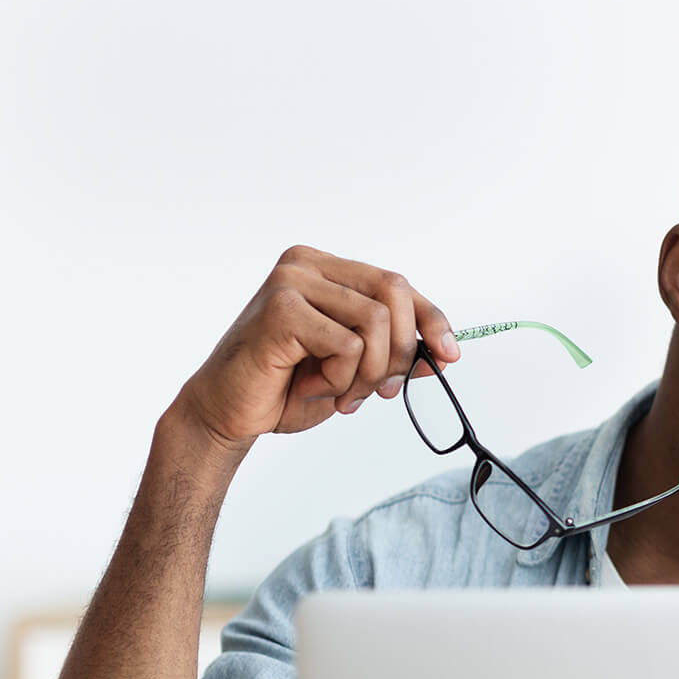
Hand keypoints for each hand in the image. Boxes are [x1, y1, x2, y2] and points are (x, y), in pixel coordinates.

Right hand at [172, 245, 459, 452]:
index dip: (431, 319)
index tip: (451, 354)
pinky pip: (347, 345)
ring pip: (375, 323)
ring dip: (368, 372)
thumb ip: (394, 355)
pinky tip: (310, 386)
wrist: (227, 414)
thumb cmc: (285, 387)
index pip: (397, 284)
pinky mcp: (282, 309)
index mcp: (325, 269)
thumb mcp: (354, 370)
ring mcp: (291, 282)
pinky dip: (340, 378)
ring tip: (339, 392)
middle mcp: (307, 265)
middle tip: (382, 389)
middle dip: (401, 351)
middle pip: (394, 293)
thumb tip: (445, 354)